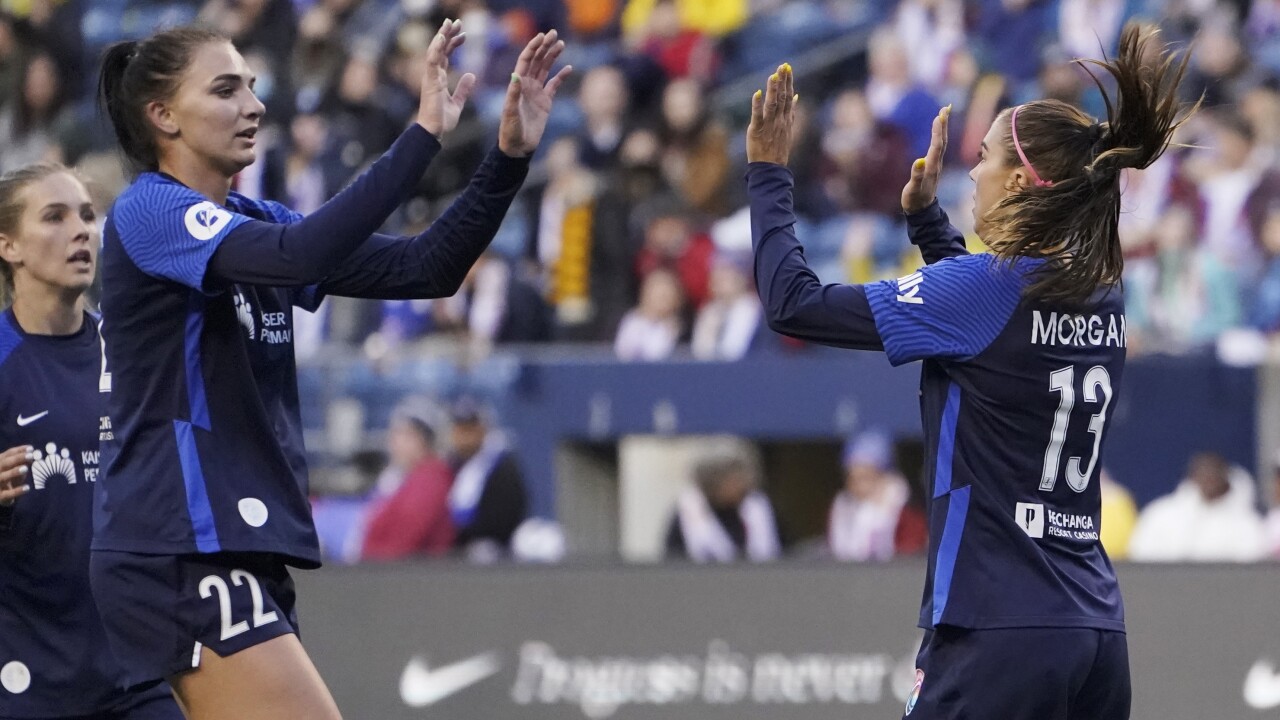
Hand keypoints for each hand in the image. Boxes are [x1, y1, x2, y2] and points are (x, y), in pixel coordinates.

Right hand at [0, 445, 31, 506]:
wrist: (0, 495)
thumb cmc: (9, 478)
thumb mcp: (14, 468)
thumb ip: (22, 462)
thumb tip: (33, 454)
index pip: (8, 454)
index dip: (18, 451)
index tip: (31, 448)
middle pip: (4, 463)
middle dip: (17, 459)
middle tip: (30, 456)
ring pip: (3, 477)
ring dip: (13, 472)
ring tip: (25, 468)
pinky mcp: (0, 496)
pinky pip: (7, 494)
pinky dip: (17, 491)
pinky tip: (27, 487)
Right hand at [416, 19, 476, 137]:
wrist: (433, 131)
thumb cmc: (442, 120)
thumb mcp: (458, 102)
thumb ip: (463, 88)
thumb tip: (471, 75)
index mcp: (438, 78)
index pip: (445, 55)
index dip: (453, 43)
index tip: (463, 34)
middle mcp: (433, 74)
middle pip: (440, 49)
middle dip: (448, 34)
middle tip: (457, 22)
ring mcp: (430, 76)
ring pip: (435, 50)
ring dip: (442, 36)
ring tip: (450, 23)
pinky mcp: (430, 81)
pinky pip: (432, 61)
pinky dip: (436, 48)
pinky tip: (443, 37)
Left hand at [498, 29, 571, 157]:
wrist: (518, 147)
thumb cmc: (510, 131)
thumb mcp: (510, 112)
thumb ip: (513, 94)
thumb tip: (517, 75)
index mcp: (517, 84)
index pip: (525, 60)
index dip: (533, 48)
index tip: (542, 37)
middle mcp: (526, 85)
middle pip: (536, 61)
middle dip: (545, 47)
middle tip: (554, 34)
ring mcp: (536, 92)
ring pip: (545, 69)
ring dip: (552, 56)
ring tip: (561, 44)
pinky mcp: (545, 102)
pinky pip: (554, 85)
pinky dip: (561, 76)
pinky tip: (568, 67)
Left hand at [747, 63, 796, 164]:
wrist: (771, 169)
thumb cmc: (777, 149)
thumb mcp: (788, 129)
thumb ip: (791, 112)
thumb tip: (797, 96)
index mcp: (786, 119)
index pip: (789, 96)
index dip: (788, 82)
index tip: (788, 68)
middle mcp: (779, 120)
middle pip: (782, 97)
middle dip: (783, 81)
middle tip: (783, 66)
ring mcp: (769, 125)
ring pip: (772, 104)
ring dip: (773, 89)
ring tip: (773, 75)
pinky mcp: (757, 130)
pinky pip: (758, 116)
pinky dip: (757, 104)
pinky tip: (757, 93)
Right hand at [901, 105, 950, 213]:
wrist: (921, 210)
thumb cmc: (915, 200)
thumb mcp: (913, 190)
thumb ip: (916, 176)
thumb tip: (919, 161)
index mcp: (932, 168)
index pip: (937, 146)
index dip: (938, 131)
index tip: (939, 116)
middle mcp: (936, 164)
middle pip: (942, 141)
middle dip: (943, 125)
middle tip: (945, 108)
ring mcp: (935, 165)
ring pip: (941, 143)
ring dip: (942, 128)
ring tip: (943, 114)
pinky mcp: (933, 166)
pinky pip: (937, 147)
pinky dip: (938, 136)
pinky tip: (938, 131)